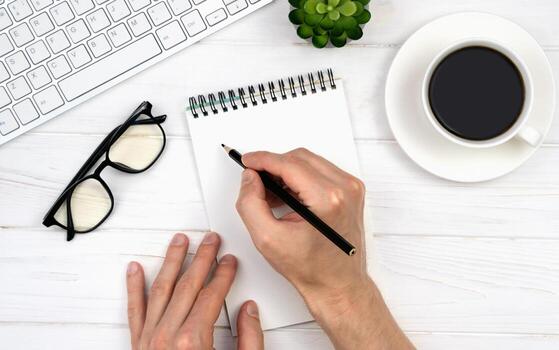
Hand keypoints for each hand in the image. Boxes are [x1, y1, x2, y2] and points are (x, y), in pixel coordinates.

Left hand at [126, 232, 263, 349]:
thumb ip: (249, 340)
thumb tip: (249, 312)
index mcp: (193, 341)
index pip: (211, 294)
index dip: (224, 274)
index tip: (230, 261)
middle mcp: (167, 336)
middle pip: (187, 285)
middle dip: (202, 258)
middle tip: (211, 240)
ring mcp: (148, 340)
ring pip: (160, 289)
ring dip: (171, 261)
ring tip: (178, 241)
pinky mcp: (136, 346)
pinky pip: (134, 310)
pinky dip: (133, 287)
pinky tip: (134, 269)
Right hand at [236, 148, 413, 349]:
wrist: (338, 284)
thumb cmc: (311, 268)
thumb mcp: (267, 239)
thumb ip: (251, 203)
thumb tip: (250, 178)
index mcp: (328, 199)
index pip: (289, 164)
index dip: (263, 159)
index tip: (247, 160)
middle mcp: (345, 189)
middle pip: (299, 158)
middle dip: (273, 166)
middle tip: (255, 182)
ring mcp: (351, 188)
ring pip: (309, 161)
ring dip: (286, 171)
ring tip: (271, 194)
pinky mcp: (351, 191)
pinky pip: (320, 170)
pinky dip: (300, 178)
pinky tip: (288, 196)